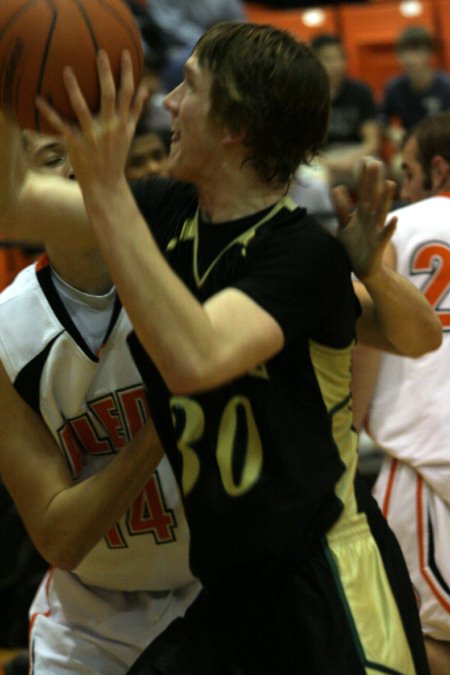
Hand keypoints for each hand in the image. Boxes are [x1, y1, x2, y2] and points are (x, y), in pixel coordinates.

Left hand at [35, 50, 147, 190]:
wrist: (106, 185)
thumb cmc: (116, 157)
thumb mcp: (129, 135)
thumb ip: (135, 111)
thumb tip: (145, 89)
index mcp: (123, 123)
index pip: (128, 94)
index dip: (127, 73)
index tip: (123, 52)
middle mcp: (110, 128)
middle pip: (110, 96)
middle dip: (106, 74)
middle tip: (99, 51)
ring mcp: (93, 136)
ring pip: (83, 109)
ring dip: (75, 90)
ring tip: (67, 70)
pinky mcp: (77, 145)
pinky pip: (62, 126)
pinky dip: (50, 113)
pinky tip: (39, 99)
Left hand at [333, 160, 396, 281]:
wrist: (364, 269)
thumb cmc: (355, 246)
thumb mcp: (345, 226)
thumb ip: (341, 209)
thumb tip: (336, 188)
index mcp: (362, 214)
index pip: (363, 193)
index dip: (363, 178)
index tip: (365, 161)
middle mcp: (371, 219)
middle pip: (372, 197)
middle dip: (373, 182)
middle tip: (376, 163)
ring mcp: (376, 231)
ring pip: (380, 212)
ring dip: (385, 199)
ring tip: (389, 184)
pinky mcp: (378, 244)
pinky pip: (385, 235)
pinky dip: (390, 228)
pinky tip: (395, 219)